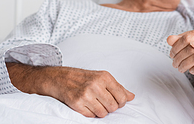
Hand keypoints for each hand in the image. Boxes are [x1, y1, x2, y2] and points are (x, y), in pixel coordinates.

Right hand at [7, 63, 134, 117]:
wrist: (62, 78)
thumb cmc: (84, 78)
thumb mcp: (103, 77)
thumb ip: (118, 87)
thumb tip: (131, 96)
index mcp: (105, 77)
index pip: (122, 96)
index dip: (121, 102)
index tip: (117, 101)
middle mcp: (96, 85)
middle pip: (113, 106)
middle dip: (110, 108)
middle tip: (105, 103)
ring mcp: (86, 95)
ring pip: (103, 113)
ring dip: (101, 111)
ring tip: (95, 104)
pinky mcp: (77, 103)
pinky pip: (91, 116)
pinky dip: (91, 113)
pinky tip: (88, 106)